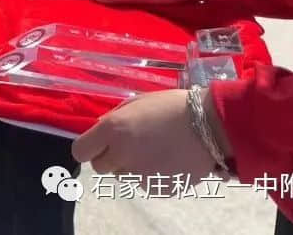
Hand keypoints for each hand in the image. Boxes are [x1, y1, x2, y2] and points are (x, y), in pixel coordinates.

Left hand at [71, 89, 222, 181]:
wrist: (211, 125)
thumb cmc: (171, 107)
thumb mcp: (136, 103)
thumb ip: (114, 119)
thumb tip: (99, 130)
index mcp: (113, 130)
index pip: (81, 151)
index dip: (89, 148)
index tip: (98, 145)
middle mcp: (122, 154)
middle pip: (101, 167)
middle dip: (110, 158)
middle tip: (129, 147)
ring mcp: (140, 175)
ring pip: (124, 176)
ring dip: (132, 166)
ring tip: (155, 150)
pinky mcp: (158, 189)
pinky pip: (145, 184)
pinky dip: (152, 176)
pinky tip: (168, 160)